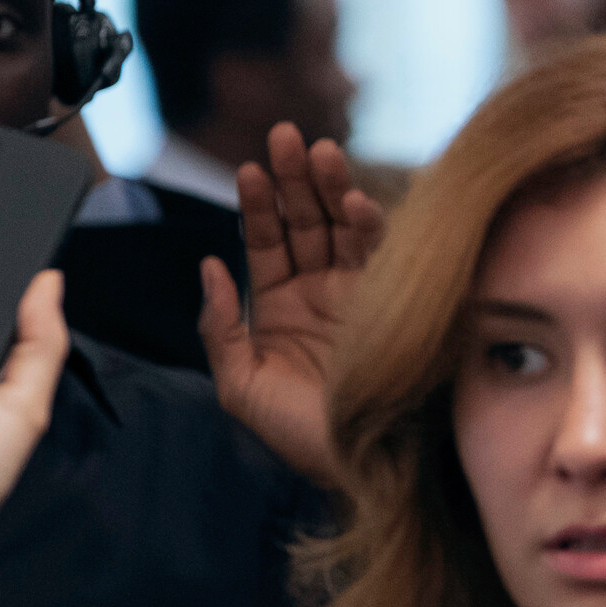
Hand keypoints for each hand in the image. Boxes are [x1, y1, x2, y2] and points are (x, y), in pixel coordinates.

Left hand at [199, 123, 384, 485]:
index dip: (257, 205)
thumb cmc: (303, 438)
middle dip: (294, 178)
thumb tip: (209, 266)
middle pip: (305, 220)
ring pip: (344, 226)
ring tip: (318, 150)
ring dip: (332, 187)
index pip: (266, 242)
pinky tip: (354, 204)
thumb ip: (218, 328)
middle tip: (284, 136)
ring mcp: (361, 293)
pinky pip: (384, 254)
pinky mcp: (397, 301)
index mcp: (280, 309)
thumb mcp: (240, 387)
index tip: (248, 170)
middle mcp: (322, 292)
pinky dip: (371, 226)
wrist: (366, 470)